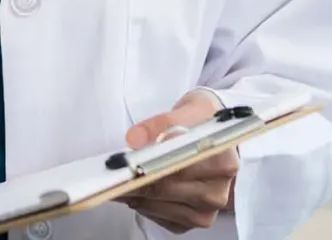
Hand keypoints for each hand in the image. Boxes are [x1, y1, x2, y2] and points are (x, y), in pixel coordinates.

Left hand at [117, 92, 238, 233]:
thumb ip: (160, 123)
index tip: (124, 167)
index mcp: (223, 161)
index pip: (178, 167)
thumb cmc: (200, 122)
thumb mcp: (184, 112)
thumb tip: (135, 139)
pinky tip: (135, 195)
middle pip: (167, 189)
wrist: (212, 134)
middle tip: (109, 175)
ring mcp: (209, 209)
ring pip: (163, 208)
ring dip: (137, 196)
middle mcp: (219, 190)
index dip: (148, 167)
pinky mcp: (197, 220)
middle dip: (135, 182)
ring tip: (117, 183)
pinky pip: (166, 220)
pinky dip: (146, 208)